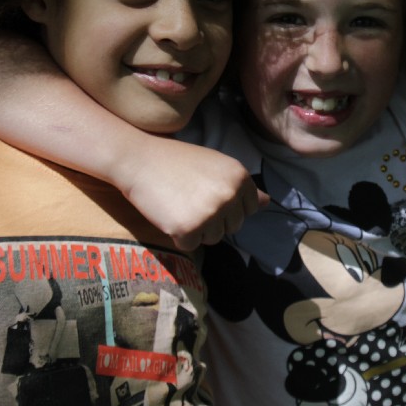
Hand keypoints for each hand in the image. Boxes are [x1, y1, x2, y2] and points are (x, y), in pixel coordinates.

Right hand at [114, 140, 267, 250]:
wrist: (139, 159)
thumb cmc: (177, 161)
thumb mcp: (216, 166)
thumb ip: (240, 187)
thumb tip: (266, 203)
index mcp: (240, 177)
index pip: (249, 209)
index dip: (227, 206)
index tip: (207, 193)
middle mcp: (230, 195)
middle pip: (232, 227)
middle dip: (213, 219)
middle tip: (189, 198)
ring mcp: (211, 213)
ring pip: (214, 238)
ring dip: (197, 229)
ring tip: (179, 205)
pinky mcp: (189, 229)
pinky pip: (191, 246)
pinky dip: (179, 236)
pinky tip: (169, 214)